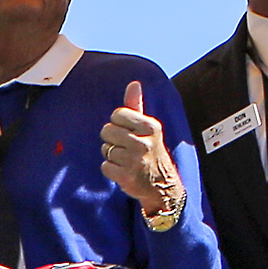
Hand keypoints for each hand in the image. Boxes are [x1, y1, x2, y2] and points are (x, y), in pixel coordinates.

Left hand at [97, 80, 187, 229]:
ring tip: (126, 160)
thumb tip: (133, 84)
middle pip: (107, 130)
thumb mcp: (148, 128)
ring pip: (105, 149)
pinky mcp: (126, 176)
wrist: (162, 185)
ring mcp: (134, 160)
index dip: (118, 123)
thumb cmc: (150, 151)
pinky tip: (123, 171)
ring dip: (111, 155)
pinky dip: (111, 170)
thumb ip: (136, 106)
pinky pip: (105, 166)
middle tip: (125, 148)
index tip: (128, 132)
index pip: (117, 114)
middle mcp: (143, 142)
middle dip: (112, 139)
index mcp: (150, 126)